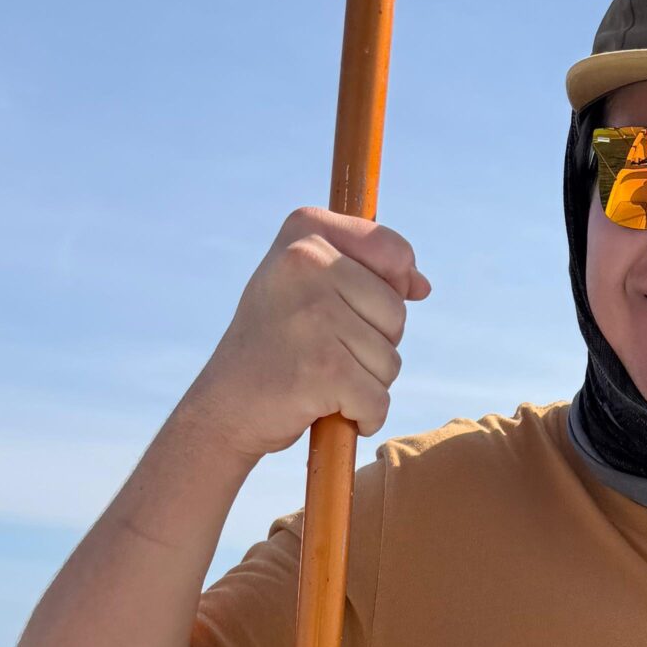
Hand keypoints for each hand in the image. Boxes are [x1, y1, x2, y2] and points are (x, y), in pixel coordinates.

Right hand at [188, 207, 430, 462]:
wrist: (225, 405)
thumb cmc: (275, 344)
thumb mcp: (307, 285)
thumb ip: (365, 272)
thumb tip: (421, 285)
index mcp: (305, 229)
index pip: (394, 252)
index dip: (392, 289)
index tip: (353, 311)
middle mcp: (307, 261)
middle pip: (396, 312)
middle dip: (374, 345)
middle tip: (323, 352)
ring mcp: (315, 315)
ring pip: (390, 360)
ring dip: (366, 384)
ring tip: (320, 379)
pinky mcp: (324, 369)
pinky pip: (378, 400)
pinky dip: (362, 417)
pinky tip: (327, 410)